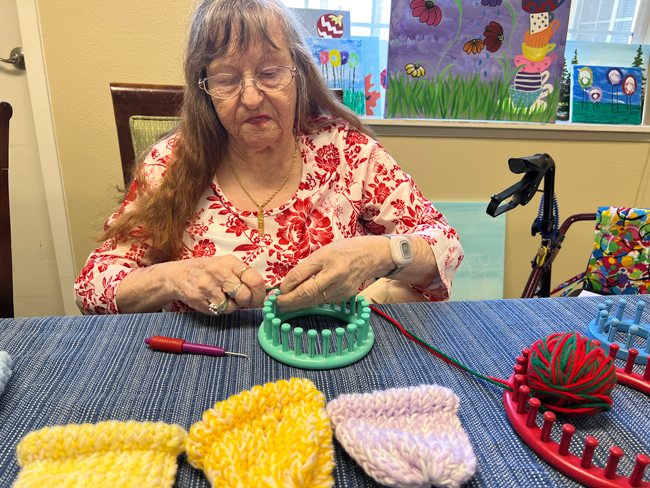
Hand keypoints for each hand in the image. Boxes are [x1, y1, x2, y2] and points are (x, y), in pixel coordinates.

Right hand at [168, 255, 265, 314]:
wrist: (178, 275)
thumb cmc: (207, 270)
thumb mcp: (224, 263)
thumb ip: (242, 274)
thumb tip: (261, 291)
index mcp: (229, 262)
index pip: (254, 279)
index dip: (259, 293)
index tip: (257, 299)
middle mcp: (218, 272)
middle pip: (244, 295)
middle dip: (244, 301)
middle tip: (239, 299)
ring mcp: (207, 286)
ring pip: (231, 307)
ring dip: (229, 306)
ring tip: (221, 296)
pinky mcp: (198, 299)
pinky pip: (217, 312)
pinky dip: (217, 309)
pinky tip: (210, 299)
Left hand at [276, 236, 391, 311]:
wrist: (369, 256)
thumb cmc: (343, 251)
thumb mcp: (323, 251)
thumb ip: (308, 266)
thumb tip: (289, 282)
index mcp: (325, 257)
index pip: (299, 274)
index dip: (286, 285)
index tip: (278, 290)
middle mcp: (334, 272)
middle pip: (306, 292)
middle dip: (289, 300)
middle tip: (277, 303)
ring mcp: (341, 286)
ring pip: (314, 300)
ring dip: (298, 305)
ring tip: (285, 307)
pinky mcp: (345, 295)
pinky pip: (324, 301)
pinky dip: (311, 303)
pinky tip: (302, 303)